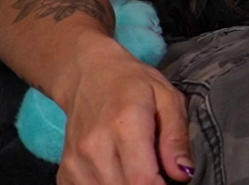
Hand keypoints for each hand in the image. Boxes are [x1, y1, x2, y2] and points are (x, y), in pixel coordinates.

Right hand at [58, 48, 192, 184]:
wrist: (87, 74)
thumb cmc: (133, 84)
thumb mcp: (167, 98)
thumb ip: (176, 137)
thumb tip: (183, 173)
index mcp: (125, 125)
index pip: (141, 179)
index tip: (171, 182)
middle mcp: (95, 147)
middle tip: (159, 175)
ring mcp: (75, 161)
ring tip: (140, 170)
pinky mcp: (65, 172)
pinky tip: (119, 174)